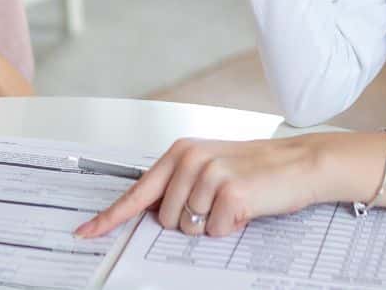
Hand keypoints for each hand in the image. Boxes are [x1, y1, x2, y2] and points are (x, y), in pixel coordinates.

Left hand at [73, 134, 367, 239]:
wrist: (298, 163)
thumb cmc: (255, 168)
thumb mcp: (209, 166)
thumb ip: (178, 185)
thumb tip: (153, 215)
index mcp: (179, 152)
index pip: (137, 192)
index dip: (110, 216)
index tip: (87, 232)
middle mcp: (190, 160)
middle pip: (165, 220)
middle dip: (189, 221)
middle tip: (217, 203)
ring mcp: (209, 174)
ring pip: (189, 228)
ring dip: (212, 224)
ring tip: (234, 203)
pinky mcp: (230, 192)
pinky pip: (215, 232)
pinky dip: (230, 228)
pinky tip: (245, 208)